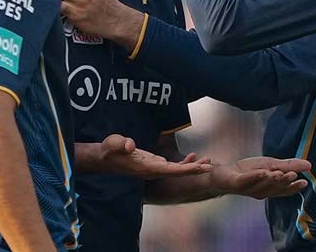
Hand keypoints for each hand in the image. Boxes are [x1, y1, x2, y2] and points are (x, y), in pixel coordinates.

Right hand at [98, 134, 212, 178]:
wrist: (104, 158)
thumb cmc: (109, 150)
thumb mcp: (113, 143)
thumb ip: (121, 144)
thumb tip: (130, 144)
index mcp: (146, 168)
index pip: (170, 170)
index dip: (185, 169)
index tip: (199, 168)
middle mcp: (152, 171)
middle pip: (177, 172)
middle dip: (194, 169)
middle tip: (211, 166)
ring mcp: (154, 169)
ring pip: (177, 170)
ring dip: (192, 166)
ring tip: (208, 161)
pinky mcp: (154, 164)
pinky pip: (172, 166)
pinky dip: (184, 163)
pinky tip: (193, 156)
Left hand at [211, 157, 309, 198]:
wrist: (222, 173)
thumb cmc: (247, 171)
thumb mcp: (270, 165)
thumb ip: (288, 165)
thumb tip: (309, 165)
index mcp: (270, 188)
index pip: (284, 190)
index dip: (294, 188)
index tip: (304, 182)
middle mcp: (260, 191)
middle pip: (275, 188)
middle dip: (284, 182)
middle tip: (293, 175)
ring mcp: (248, 188)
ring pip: (262, 186)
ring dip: (271, 180)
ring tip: (280, 173)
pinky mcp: (236, 183)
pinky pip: (246, 180)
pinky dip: (255, 177)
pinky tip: (263, 171)